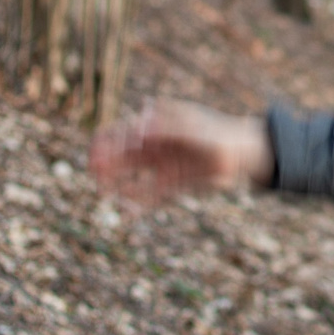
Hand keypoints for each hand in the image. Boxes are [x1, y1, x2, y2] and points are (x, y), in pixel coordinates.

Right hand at [88, 99, 273, 200]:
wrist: (239, 151)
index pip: (121, 133)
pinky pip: (149, 197)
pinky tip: (125, 211)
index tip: (95, 149)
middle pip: (122, 156)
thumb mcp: (190, 125)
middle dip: (106, 162)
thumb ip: (166, 126)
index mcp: (155, 129)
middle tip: (94, 170)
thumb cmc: (214, 131)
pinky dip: (136, 204)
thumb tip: (138, 123)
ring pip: (132, 176)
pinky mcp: (173, 186)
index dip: (105, 141)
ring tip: (103, 190)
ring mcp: (162, 168)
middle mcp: (155, 149)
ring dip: (117, 182)